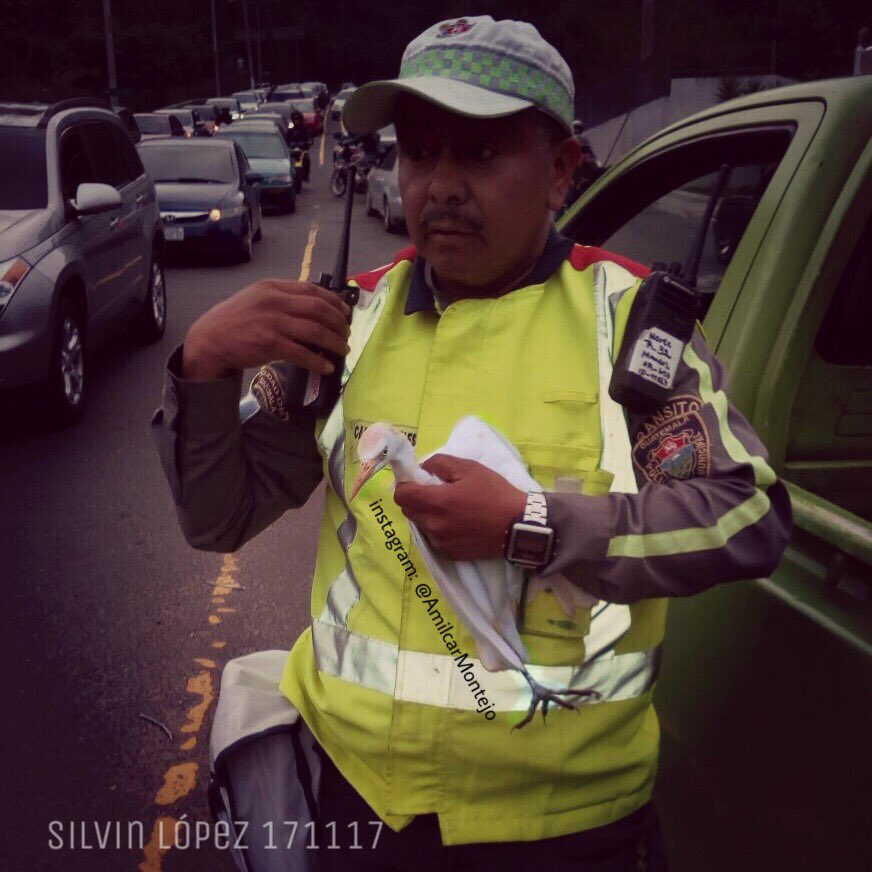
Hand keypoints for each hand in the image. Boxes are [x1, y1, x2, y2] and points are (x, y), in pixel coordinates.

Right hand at [182, 279, 351, 379]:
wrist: (210, 339)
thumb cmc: (235, 320)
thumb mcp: (257, 298)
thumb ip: (281, 299)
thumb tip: (313, 309)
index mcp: (273, 287)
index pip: (312, 289)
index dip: (334, 301)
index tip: (345, 312)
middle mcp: (275, 301)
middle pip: (318, 309)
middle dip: (339, 322)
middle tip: (347, 333)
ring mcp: (273, 323)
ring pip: (315, 331)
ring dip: (334, 342)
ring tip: (343, 349)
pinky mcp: (271, 344)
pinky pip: (303, 353)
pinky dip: (318, 361)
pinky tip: (327, 367)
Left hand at [393, 455, 526, 559]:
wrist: (518, 526)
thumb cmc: (494, 493)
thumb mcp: (469, 468)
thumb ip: (440, 463)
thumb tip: (423, 467)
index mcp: (436, 502)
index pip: (401, 495)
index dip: (406, 484)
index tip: (420, 480)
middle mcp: (433, 525)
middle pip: (408, 510)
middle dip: (417, 499)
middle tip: (437, 492)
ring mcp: (439, 542)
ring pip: (421, 524)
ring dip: (428, 514)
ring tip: (450, 508)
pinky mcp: (448, 554)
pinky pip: (433, 538)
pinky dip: (438, 529)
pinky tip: (458, 523)